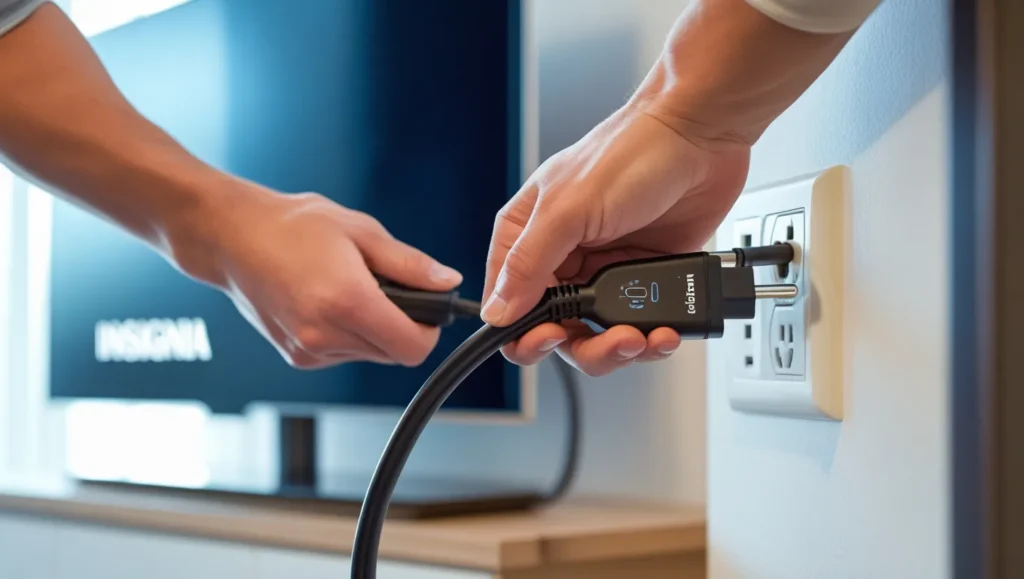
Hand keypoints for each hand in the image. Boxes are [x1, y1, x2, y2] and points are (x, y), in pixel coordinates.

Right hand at [182, 183, 462, 368]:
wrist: (231, 238)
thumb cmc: (292, 226)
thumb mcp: (361, 231)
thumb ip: (409, 263)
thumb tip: (448, 281)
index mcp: (347, 301)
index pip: (413, 348)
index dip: (428, 330)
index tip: (425, 307)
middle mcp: (326, 335)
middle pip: (394, 353)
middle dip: (400, 325)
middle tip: (383, 288)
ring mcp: (309, 350)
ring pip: (370, 354)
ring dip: (373, 329)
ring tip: (348, 288)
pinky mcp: (298, 357)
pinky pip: (344, 353)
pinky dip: (349, 333)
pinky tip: (328, 301)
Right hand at [482, 102, 750, 375]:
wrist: (703, 135)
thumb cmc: (634, 151)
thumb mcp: (569, 209)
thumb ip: (529, 263)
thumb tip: (497, 312)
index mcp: (527, 235)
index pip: (505, 304)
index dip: (523, 332)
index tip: (551, 337)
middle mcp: (561, 257)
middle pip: (553, 331)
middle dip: (583, 346)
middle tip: (610, 341)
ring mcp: (602, 271)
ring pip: (597, 337)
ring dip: (621, 348)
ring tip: (643, 337)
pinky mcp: (642, 279)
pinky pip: (638, 326)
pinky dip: (652, 338)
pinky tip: (664, 330)